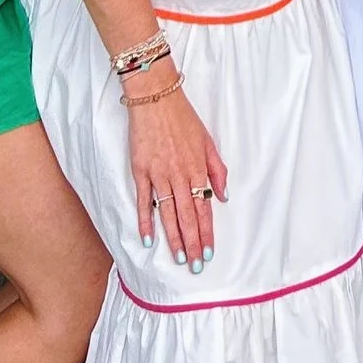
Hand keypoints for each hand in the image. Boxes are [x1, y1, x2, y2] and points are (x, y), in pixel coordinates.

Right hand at [126, 75, 227, 267]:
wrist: (156, 98)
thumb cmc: (183, 118)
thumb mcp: (207, 140)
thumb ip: (216, 169)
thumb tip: (222, 196)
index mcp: (197, 168)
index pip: (204, 207)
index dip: (207, 232)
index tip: (209, 251)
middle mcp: (179, 175)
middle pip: (187, 216)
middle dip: (193, 242)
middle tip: (195, 265)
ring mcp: (158, 174)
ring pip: (168, 213)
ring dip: (173, 237)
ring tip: (179, 258)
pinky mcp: (140, 171)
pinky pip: (144, 201)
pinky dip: (145, 220)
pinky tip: (148, 238)